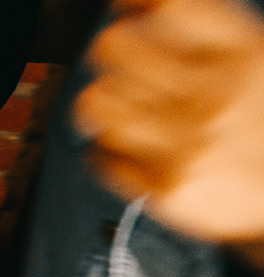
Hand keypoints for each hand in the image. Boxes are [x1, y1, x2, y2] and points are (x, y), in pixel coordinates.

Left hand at [74, 0, 263, 266]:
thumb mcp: (259, 64)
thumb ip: (213, 35)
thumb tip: (149, 9)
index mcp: (246, 55)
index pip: (169, 5)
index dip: (135, 2)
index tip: (127, 8)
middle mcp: (214, 96)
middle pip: (114, 48)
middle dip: (113, 52)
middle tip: (124, 65)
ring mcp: (186, 145)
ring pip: (97, 101)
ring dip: (106, 102)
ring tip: (128, 110)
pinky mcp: (164, 189)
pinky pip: (101, 154)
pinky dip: (110, 150)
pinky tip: (136, 149)